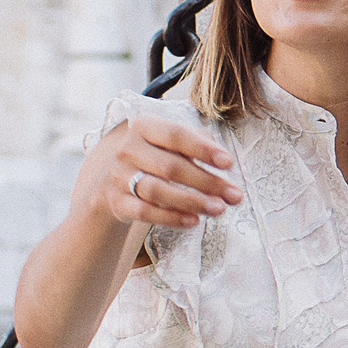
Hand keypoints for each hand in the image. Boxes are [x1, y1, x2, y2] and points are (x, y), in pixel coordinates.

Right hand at [90, 115, 241, 230]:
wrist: (112, 178)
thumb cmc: (156, 156)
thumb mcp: (172, 142)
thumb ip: (198, 143)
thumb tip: (224, 159)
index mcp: (143, 127)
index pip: (175, 135)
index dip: (203, 149)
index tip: (229, 163)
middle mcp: (128, 150)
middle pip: (170, 167)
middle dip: (207, 182)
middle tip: (234, 195)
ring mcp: (119, 176)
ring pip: (157, 191)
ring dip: (192, 202)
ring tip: (219, 209)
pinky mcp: (117, 202)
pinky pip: (144, 212)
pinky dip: (171, 218)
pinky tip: (194, 220)